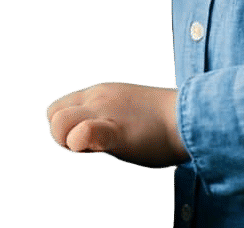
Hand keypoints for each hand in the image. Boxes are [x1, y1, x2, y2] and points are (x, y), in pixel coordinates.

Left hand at [45, 82, 188, 167]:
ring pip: (60, 123)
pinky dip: (81, 139)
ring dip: (67, 141)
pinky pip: (88, 131)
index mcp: (99, 92)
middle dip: (60, 135)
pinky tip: (88, 146)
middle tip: (85, 148)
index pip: (59, 107)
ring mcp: (104, 112)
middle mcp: (97, 98)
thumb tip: (88, 136)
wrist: (190, 116)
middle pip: (53, 115)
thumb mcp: (124, 111)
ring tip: (92, 150)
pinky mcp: (115, 130)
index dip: (64, 127)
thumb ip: (104, 118)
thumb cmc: (161, 121)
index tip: (83, 141)